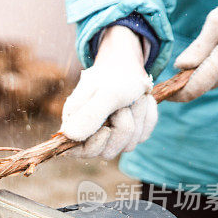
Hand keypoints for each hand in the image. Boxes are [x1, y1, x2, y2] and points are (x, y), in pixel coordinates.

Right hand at [60, 26, 156, 158]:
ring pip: (129, 144)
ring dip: (138, 117)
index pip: (77, 151)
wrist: (129, 67)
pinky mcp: (128, 133)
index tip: (107, 129)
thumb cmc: (114, 76)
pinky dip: (147, 116)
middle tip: (125, 102)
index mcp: (75, 122)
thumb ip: (90, 115)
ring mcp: (110, 135)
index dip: (94, 145)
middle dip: (123, 125)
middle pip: (109, 150)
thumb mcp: (106, 93)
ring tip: (134, 97)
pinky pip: (143, 134)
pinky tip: (142, 101)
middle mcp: (89, 133)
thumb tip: (69, 135)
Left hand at [172, 0, 217, 101]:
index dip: (176, 94)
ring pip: (217, 80)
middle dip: (189, 80)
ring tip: (207, 50)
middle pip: (205, 85)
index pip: (195, 87)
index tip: (163, 93)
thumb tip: (180, 67)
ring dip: (206, 72)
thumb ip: (198, 47)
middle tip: (178, 69)